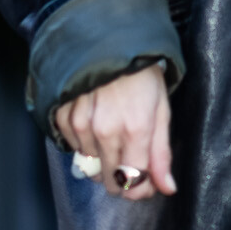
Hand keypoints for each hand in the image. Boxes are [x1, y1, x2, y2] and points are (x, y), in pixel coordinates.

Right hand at [51, 68, 175, 201]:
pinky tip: (96, 126)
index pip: (133, 183)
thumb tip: (166, 188)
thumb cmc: (141, 75)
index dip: (141, 189)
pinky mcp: (64, 118)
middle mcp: (105, 131)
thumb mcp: (161, 109)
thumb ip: (161, 153)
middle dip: (123, 178)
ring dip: (103, 160)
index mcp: (136, 130)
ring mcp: (81, 125)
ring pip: (91, 168)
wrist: (108, 41)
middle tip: (131, 159)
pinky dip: (85, 145)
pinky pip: (75, 150)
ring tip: (113, 134)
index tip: (146, 181)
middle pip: (111, 182)